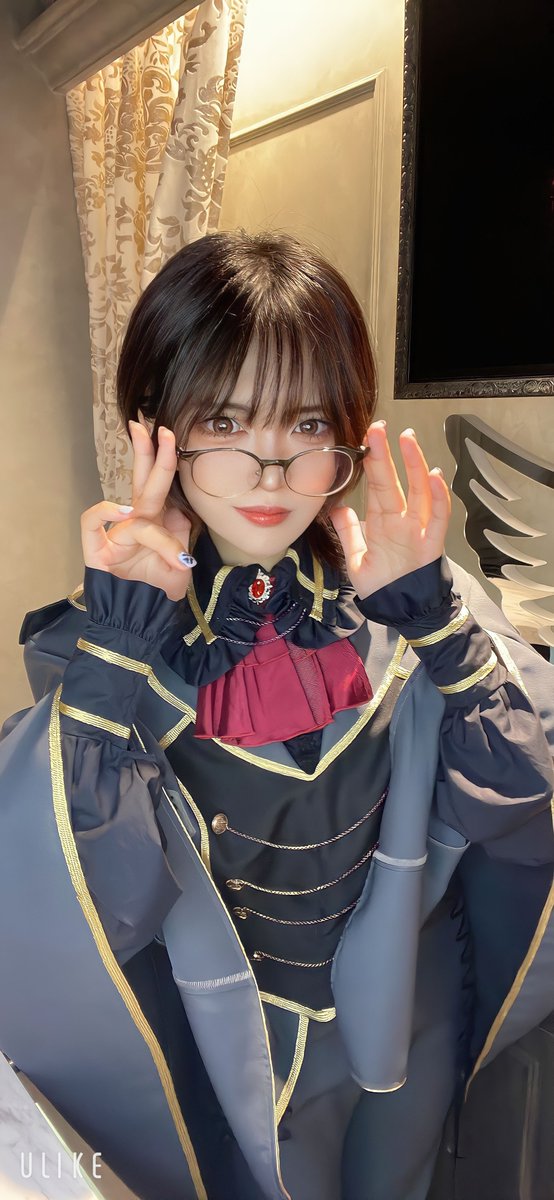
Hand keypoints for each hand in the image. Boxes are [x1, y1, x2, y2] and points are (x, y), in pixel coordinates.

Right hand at [80, 422, 192, 600]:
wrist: (141, 618)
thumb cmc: (160, 587)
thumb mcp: (181, 560)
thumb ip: (180, 533)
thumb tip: (180, 514)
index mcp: (156, 519)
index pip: (159, 482)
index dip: (164, 457)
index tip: (168, 432)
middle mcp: (135, 521)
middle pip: (142, 479)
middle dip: (147, 451)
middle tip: (149, 426)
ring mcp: (115, 533)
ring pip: (133, 509)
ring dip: (159, 535)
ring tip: (178, 560)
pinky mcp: (96, 548)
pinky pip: (93, 520)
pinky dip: (106, 513)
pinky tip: (123, 516)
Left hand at [328, 422, 450, 599]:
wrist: (400, 612)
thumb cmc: (382, 585)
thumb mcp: (357, 559)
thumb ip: (348, 533)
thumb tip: (338, 508)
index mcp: (382, 521)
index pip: (377, 484)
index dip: (373, 461)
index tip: (366, 437)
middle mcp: (401, 520)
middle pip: (395, 481)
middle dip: (387, 454)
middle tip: (380, 428)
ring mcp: (418, 529)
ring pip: (418, 491)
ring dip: (414, 465)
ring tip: (408, 440)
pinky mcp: (431, 544)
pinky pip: (437, 518)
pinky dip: (437, 498)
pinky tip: (434, 477)